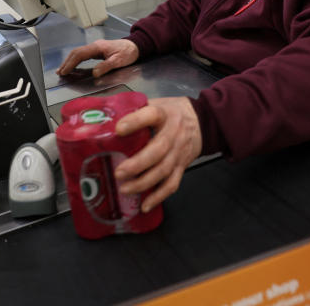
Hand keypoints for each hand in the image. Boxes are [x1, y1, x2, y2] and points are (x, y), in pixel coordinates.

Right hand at [56, 39, 138, 77]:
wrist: (135, 46)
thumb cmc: (128, 52)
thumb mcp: (118, 61)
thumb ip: (106, 66)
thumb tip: (95, 73)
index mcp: (98, 47)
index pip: (80, 54)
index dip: (71, 63)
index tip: (65, 71)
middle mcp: (94, 46)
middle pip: (76, 52)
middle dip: (67, 62)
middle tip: (60, 72)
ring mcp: (95, 47)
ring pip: (78, 52)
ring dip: (69, 61)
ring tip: (62, 70)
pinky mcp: (97, 50)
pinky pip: (82, 54)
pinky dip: (75, 60)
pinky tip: (73, 65)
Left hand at [113, 97, 201, 212]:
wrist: (202, 122)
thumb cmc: (172, 113)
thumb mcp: (157, 104)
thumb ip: (137, 111)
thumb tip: (107, 120)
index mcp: (165, 114)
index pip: (152, 115)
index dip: (135, 121)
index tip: (119, 129)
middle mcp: (174, 134)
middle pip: (158, 150)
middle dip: (138, 164)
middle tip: (119, 173)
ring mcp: (179, 152)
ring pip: (164, 170)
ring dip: (144, 183)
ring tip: (124, 189)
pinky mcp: (182, 166)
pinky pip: (172, 184)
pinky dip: (158, 197)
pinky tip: (145, 205)